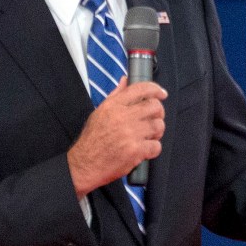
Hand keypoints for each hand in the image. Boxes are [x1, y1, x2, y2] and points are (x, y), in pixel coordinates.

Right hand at [67, 77, 167, 198]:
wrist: (84, 165)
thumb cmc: (92, 140)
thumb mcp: (100, 112)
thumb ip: (116, 95)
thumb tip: (125, 80)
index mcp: (113, 106)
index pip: (140, 89)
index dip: (155, 89)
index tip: (161, 93)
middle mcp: (122, 117)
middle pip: (155, 106)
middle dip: (158, 113)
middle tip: (154, 119)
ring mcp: (130, 134)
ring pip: (158, 126)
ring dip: (157, 131)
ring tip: (148, 135)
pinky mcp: (135, 151)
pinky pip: (156, 146)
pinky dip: (153, 149)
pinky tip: (144, 149)